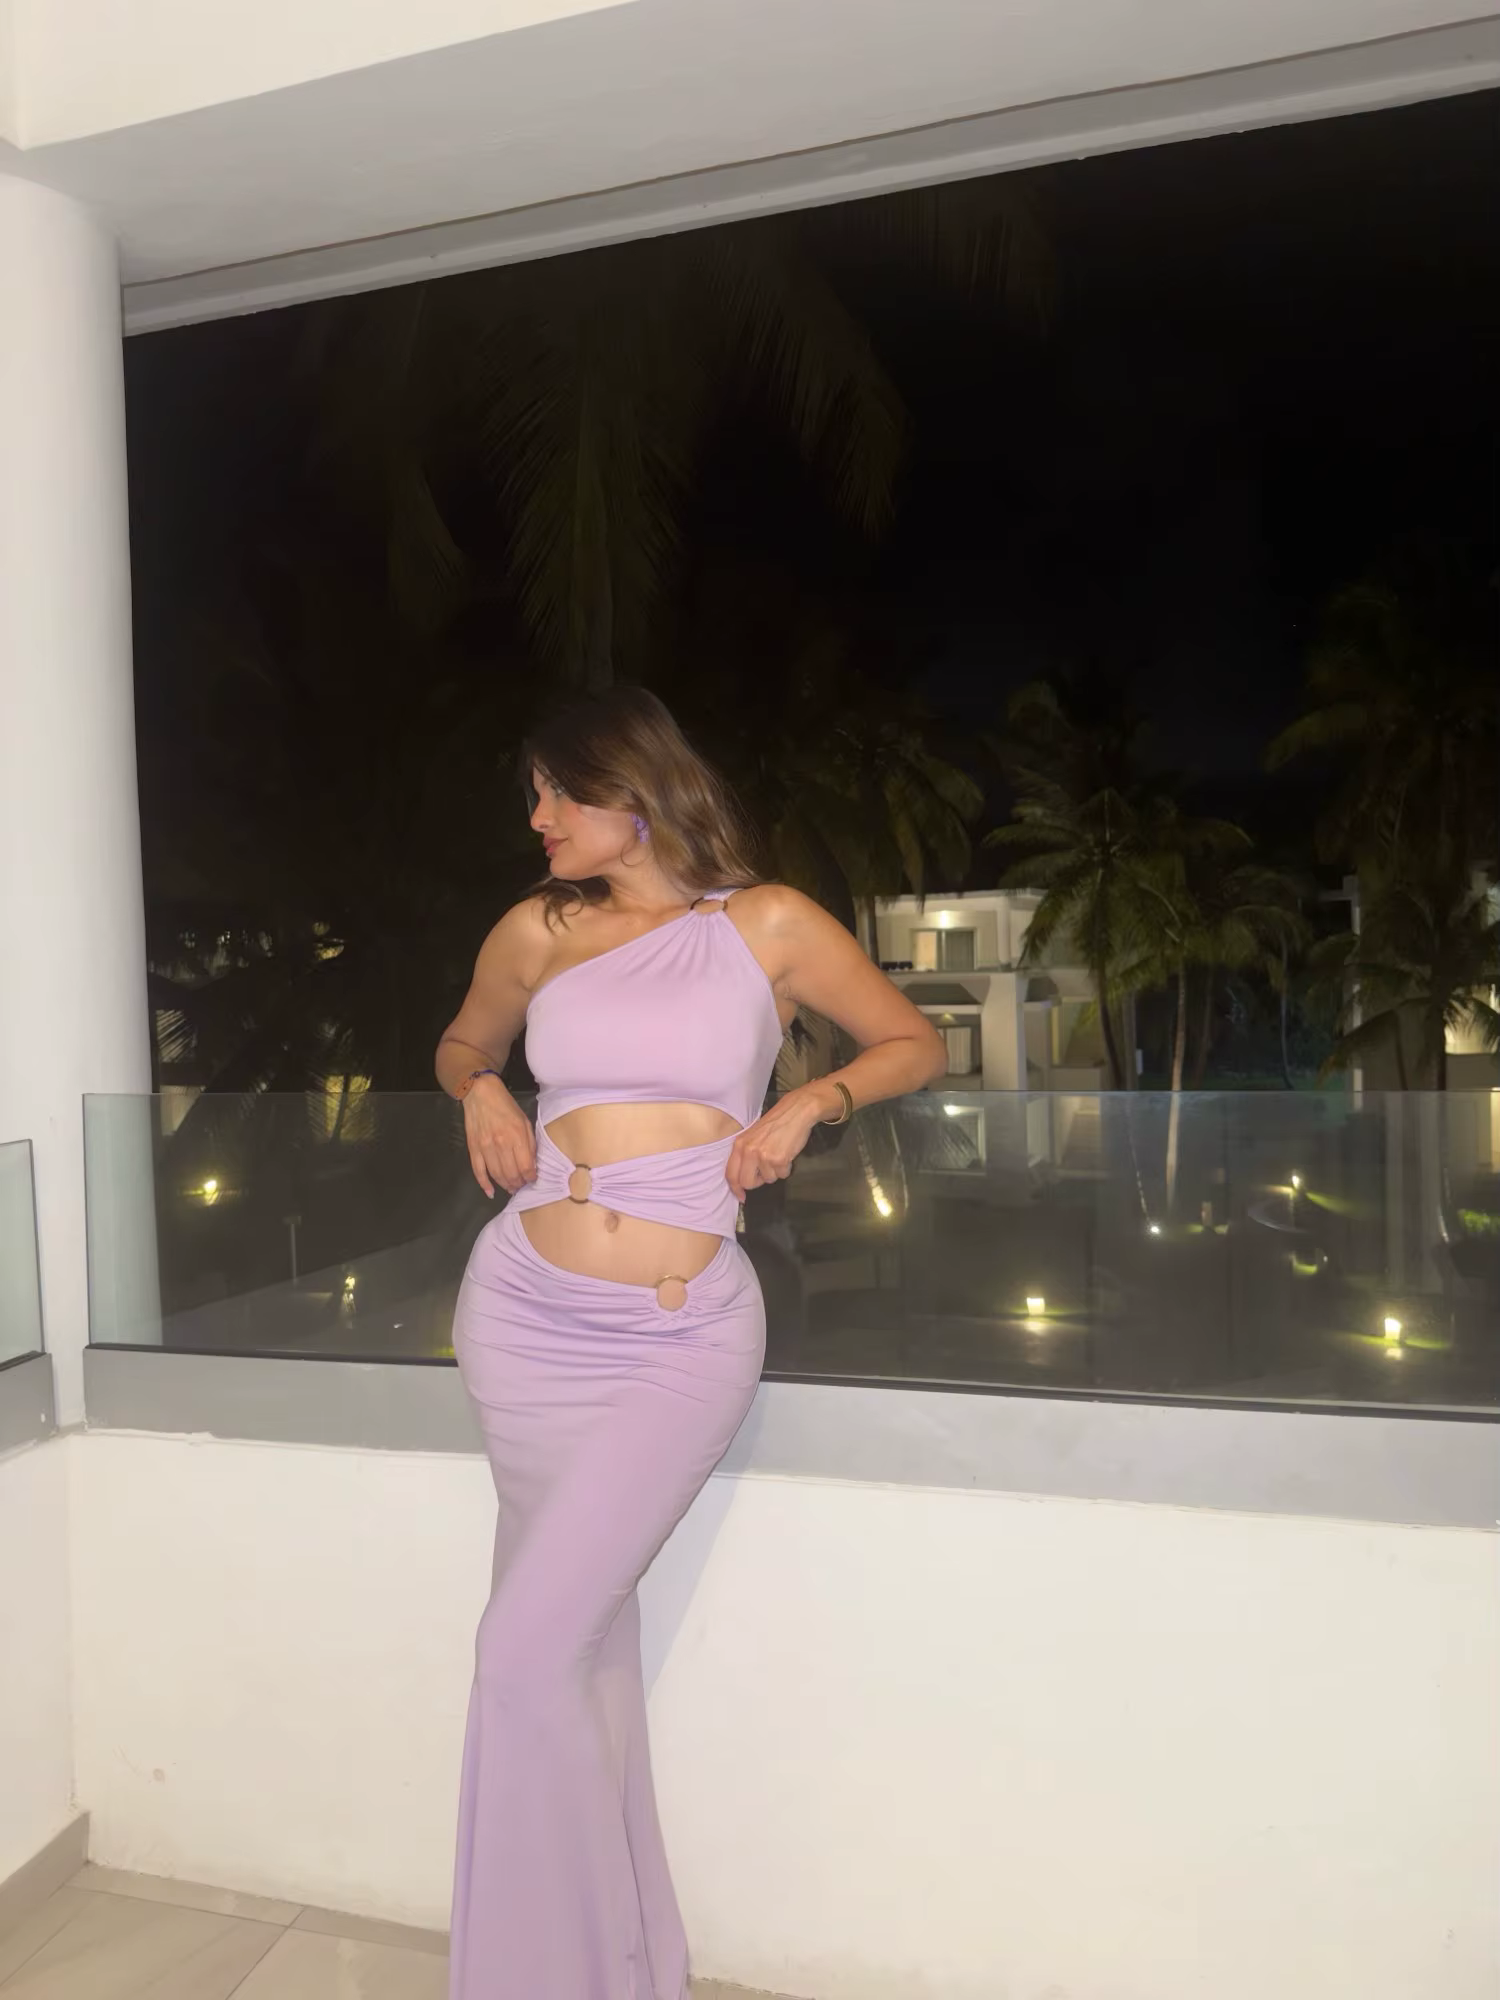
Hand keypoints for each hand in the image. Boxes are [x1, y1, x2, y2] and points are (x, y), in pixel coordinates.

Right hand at [462, 1076, 536, 1197]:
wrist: (480, 1094)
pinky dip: (484, 1184)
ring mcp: (485, 1148)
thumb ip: (530, 1143)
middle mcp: (500, 1144)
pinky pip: (478, 1171)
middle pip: (511, 1174)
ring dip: (505, 1185)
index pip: (526, 1166)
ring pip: (496, 1175)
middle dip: (519, 1184)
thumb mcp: (525, 1121)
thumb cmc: (506, 1106)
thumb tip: (532, 1165)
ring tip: (511, 1188)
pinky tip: (491, 1192)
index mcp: (516, 1135)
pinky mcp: (473, 1149)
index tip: (533, 1179)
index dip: (531, 1177)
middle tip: (522, 1185)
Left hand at [726, 1084, 837, 1200]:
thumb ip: (746, 1154)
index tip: (741, 1197)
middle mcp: (749, 1151)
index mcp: (740, 1145)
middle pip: (748, 1182)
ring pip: (768, 1179)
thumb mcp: (753, 1135)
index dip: (736, 1189)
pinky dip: (786, 1168)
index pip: (731, 1174)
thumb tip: (744, 1177)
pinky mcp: (779, 1159)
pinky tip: (787, 1154)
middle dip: (758, 1181)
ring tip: (779, 1154)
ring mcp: (763, 1156)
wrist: (796, 1112)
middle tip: (766, 1171)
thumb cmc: (776, 1123)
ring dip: (775, 1171)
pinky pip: (782, 1175)